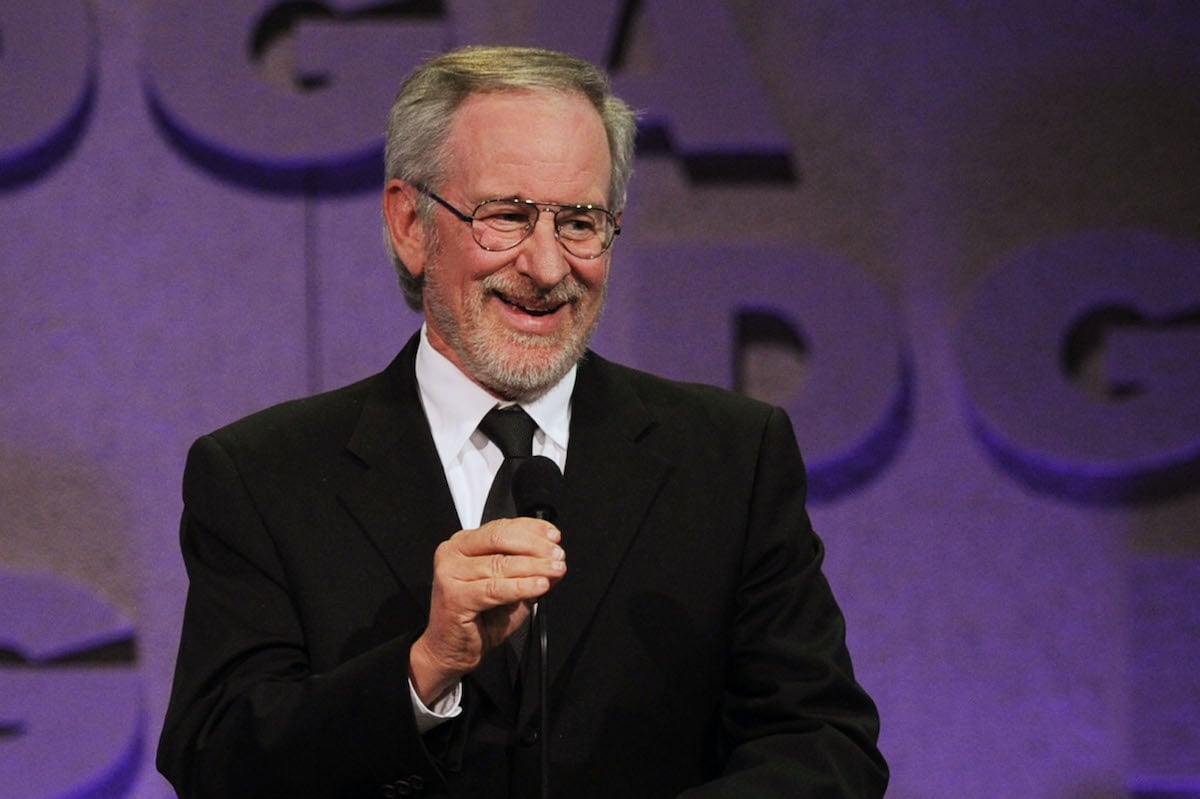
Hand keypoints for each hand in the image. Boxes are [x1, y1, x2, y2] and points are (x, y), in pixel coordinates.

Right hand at [409, 517, 565, 704]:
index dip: (532, 529)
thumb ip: (529, 571)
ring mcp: (450, 574)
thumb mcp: (511, 589)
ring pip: (501, 564)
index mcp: (464, 544)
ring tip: (556, 570)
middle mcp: (453, 553)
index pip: (501, 527)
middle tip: (558, 556)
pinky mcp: (454, 597)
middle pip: (500, 539)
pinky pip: (495, 589)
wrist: (452, 650)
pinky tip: (540, 586)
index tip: (554, 536)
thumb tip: (554, 559)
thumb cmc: (479, 618)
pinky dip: (522, 586)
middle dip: (535, 546)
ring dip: (534, 566)